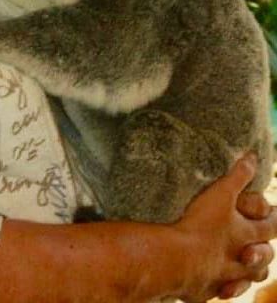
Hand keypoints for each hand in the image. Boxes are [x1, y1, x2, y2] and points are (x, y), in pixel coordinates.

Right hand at [176, 154, 275, 302]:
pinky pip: (216, 292)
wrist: (177, 261)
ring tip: (241, 268)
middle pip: (262, 260)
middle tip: (260, 246)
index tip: (276, 212)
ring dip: (246, 275)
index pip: (270, 226)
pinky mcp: (204, 291)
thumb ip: (238, 175)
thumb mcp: (220, 194)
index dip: (273, 218)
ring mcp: (224, 278)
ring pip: (244, 281)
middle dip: (263, 253)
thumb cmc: (201, 225)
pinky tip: (211, 283)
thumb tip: (252, 155)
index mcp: (247, 235)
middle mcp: (241, 260)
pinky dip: (217, 287)